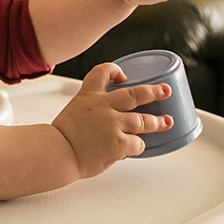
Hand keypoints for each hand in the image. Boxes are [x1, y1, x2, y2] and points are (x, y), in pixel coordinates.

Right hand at [50, 63, 173, 178]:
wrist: (56, 153)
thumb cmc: (61, 138)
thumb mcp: (73, 113)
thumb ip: (93, 114)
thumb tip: (112, 126)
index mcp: (88, 96)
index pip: (102, 72)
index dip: (114, 70)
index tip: (122, 74)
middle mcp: (103, 107)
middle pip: (135, 94)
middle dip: (154, 92)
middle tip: (165, 91)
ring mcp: (113, 124)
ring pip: (143, 121)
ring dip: (157, 122)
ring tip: (166, 122)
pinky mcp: (118, 143)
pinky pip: (137, 143)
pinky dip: (137, 145)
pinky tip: (136, 147)